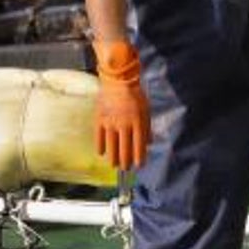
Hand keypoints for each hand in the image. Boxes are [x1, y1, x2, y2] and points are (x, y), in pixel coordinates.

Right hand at [92, 39, 150, 169]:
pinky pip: (99, 136)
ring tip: (114, 165)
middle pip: (125, 149)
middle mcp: (124, 124)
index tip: (139, 166)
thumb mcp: (146, 110)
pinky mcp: (100, 118)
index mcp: (138, 122)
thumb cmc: (135, 94)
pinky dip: (100, 146)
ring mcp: (111, 122)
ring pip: (111, 145)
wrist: (118, 79)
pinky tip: (101, 153)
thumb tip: (149, 143)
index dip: (139, 158)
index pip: (139, 146)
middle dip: (126, 161)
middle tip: (126, 168)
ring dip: (113, 157)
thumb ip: (147, 128)